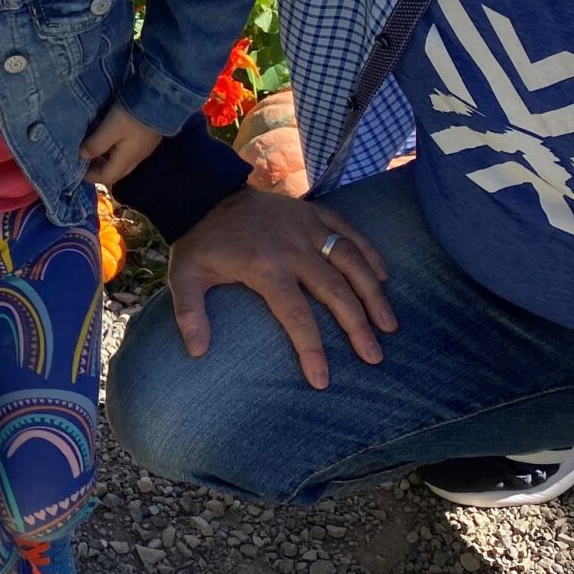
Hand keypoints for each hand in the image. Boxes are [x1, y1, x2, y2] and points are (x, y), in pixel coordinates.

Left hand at [81, 102, 163, 186]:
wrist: (161, 100)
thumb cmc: (133, 116)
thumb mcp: (110, 128)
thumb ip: (96, 144)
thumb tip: (82, 155)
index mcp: (126, 159)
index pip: (106, 177)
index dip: (89, 176)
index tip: (76, 170)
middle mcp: (136, 158)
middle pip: (115, 172)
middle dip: (97, 169)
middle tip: (82, 159)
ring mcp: (143, 149)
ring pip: (121, 161)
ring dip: (106, 159)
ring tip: (92, 147)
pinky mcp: (146, 139)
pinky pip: (127, 152)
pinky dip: (114, 150)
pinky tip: (108, 138)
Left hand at [166, 188, 395, 387]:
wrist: (207, 193)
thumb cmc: (200, 241)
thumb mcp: (183, 276)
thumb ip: (190, 313)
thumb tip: (197, 352)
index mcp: (265, 267)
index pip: (297, 316)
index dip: (312, 349)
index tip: (323, 380)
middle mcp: (293, 247)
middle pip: (336, 291)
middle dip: (358, 326)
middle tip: (374, 357)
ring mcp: (307, 226)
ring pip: (351, 260)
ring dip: (374, 293)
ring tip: (389, 324)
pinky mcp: (313, 212)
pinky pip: (349, 231)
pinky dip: (370, 252)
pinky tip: (386, 277)